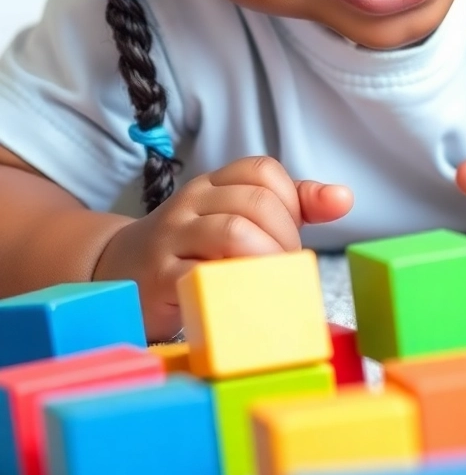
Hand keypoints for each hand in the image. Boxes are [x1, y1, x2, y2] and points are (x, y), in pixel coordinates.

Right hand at [93, 156, 352, 341]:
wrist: (113, 274)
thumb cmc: (189, 249)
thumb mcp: (235, 218)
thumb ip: (290, 207)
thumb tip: (344, 197)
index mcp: (214, 184)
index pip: (264, 171)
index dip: (290, 202)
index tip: (289, 236)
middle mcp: (192, 202)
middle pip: (256, 202)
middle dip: (284, 240)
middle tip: (286, 272)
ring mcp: (172, 237)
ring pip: (234, 232)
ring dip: (267, 263)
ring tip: (270, 287)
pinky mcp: (159, 278)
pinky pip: (203, 276)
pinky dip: (234, 289)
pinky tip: (243, 303)